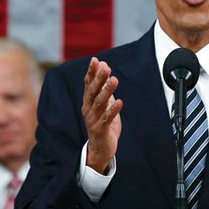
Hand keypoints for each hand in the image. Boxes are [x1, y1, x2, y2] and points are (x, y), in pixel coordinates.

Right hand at [82, 57, 122, 173]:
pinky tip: (119, 102)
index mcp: (88, 102)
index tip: (95, 60)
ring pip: (99, 103)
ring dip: (107, 91)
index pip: (88, 84)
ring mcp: (93, 120)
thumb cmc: (102, 124)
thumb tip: (105, 67)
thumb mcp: (103, 104)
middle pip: (92, 92)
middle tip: (106, 67)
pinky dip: (113, 110)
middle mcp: (88, 109)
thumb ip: (103, 87)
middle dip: (99, 79)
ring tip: (114, 80)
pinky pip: (106, 119)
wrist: (100, 149)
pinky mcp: (100, 130)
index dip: (91, 72)